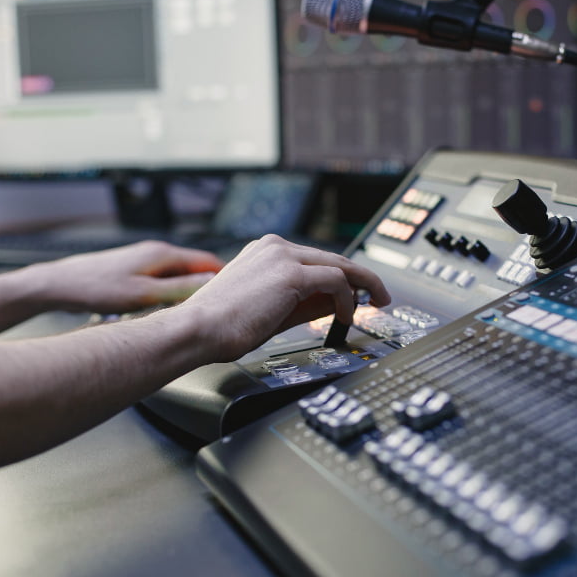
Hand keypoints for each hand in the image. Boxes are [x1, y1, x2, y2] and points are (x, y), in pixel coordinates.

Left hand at [28, 240, 224, 313]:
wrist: (58, 285)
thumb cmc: (95, 288)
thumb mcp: (144, 294)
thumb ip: (180, 289)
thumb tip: (212, 284)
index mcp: (162, 254)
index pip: (208, 261)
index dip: (228, 276)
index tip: (242, 290)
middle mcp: (155, 253)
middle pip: (195, 267)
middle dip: (212, 284)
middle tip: (227, 303)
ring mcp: (144, 262)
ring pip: (179, 275)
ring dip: (192, 290)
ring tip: (203, 309)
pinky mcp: (134, 272)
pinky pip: (165, 281)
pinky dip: (174, 293)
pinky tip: (173, 308)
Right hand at [179, 235, 389, 360]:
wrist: (199, 329)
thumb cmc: (224, 326)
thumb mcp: (273, 310)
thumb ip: (305, 302)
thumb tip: (337, 304)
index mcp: (265, 251)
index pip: (315, 259)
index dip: (341, 276)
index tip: (355, 292)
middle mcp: (275, 246)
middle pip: (331, 257)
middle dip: (360, 277)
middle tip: (378, 295)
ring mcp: (283, 256)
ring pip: (339, 264)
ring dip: (362, 285)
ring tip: (374, 304)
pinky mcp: (290, 273)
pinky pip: (335, 280)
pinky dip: (348, 298)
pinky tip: (347, 315)